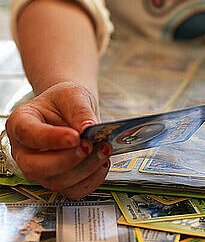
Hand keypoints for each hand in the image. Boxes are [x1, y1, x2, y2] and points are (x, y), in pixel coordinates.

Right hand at [5, 82, 110, 199]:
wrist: (70, 110)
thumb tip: (89, 127)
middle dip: (66, 160)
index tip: (75, 137)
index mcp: (20, 123)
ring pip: (55, 181)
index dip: (50, 139)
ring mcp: (40, 170)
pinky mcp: (58, 180)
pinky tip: (103, 163)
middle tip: (90, 145)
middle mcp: (24, 151)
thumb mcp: (72, 94)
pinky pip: (72, 190)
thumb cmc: (64, 101)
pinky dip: (90, 180)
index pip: (28, 134)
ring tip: (104, 150)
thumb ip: (79, 109)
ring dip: (84, 169)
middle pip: (36, 167)